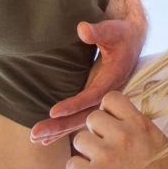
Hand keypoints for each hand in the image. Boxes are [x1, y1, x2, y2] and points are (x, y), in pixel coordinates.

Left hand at [30, 20, 144, 144]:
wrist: (132, 40)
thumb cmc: (121, 33)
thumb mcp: (113, 29)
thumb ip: (98, 30)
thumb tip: (82, 29)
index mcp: (116, 76)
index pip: (95, 95)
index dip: (75, 104)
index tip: (53, 111)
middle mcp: (110, 92)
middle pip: (86, 115)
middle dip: (61, 125)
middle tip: (35, 133)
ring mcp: (103, 99)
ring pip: (83, 120)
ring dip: (60, 130)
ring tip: (36, 139)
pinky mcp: (96, 100)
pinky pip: (82, 117)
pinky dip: (65, 129)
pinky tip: (48, 139)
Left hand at [67, 92, 167, 168]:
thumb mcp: (157, 141)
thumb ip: (137, 124)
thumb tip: (118, 113)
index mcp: (139, 125)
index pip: (111, 98)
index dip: (107, 110)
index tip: (110, 122)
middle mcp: (123, 136)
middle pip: (92, 118)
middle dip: (96, 132)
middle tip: (105, 148)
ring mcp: (106, 156)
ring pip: (80, 139)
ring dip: (87, 152)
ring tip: (101, 165)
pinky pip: (72, 164)